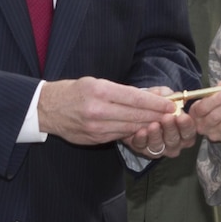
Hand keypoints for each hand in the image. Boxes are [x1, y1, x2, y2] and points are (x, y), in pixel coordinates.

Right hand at [38, 77, 175, 145]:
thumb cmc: (74, 91)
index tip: (171, 104)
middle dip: (157, 115)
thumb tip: (153, 93)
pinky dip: (133, 132)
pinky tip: (143, 129)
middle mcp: (98, 110)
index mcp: (99, 91)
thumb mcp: (97, 83)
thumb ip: (125, 90)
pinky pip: (120, 136)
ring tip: (162, 122)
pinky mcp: (94, 139)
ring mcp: (96, 127)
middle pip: (136, 115)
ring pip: (130, 127)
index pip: (135, 98)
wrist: (47, 108)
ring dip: (148, 125)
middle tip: (173, 115)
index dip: (156, 103)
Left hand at [123, 87, 197, 157]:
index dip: (186, 125)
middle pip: (175, 140)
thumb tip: (173, 95)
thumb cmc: (158, 105)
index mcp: (184, 130)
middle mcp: (174, 142)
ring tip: (153, 125)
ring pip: (159, 146)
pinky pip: (143, 146)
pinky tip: (141, 132)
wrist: (140, 111)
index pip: (189, 131)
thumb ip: (170, 95)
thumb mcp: (165, 96)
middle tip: (167, 118)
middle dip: (171, 129)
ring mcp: (159, 148)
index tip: (182, 116)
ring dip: (156, 135)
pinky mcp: (144, 149)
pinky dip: (142, 139)